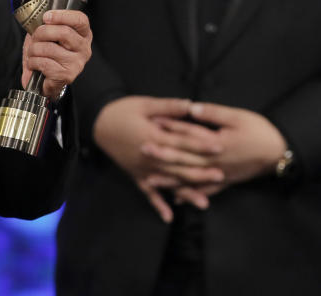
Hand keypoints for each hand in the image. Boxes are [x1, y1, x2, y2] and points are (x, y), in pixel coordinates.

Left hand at [21, 10, 92, 99]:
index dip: (62, 16)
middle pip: (64, 32)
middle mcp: (84, 48)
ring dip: (34, 50)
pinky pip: (45, 63)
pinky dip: (33, 62)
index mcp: (83, 34)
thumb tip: (41, 18)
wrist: (46, 79)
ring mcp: (77, 63)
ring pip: (50, 48)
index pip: (80, 20)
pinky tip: (34, 64)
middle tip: (34, 38)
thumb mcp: (49, 34)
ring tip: (32, 53)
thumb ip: (48, 25)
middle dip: (41, 33)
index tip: (46, 17)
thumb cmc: (48, 54)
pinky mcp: (67, 75)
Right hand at [92, 96, 223, 222]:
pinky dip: (157, 205)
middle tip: (221, 175)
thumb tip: (191, 105)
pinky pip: (148, 193)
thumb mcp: (145, 104)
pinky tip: (169, 217)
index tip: (219, 147)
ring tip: (204, 202)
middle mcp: (150, 156)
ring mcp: (142, 168)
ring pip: (168, 183)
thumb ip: (168, 107)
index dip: (201, 144)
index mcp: (153, 136)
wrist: (98, 123)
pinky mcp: (135, 174)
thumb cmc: (122, 111)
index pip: (182, 142)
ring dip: (186, 193)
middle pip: (179, 166)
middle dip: (201, 172)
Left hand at [142, 103, 286, 209]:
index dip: (170, 129)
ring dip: (170, 179)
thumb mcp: (238, 116)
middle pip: (184, 158)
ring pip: (190, 178)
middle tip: (143, 151)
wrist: (279, 153)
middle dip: (162, 155)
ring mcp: (219, 174)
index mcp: (216, 143)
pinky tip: (177, 199)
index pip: (188, 135)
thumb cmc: (259, 131)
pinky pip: (205, 191)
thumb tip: (191, 108)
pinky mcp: (225, 182)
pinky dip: (191, 194)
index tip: (152, 124)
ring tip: (150, 180)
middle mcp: (214, 162)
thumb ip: (214, 113)